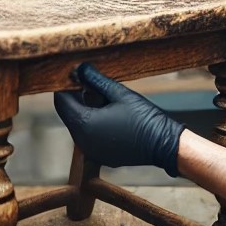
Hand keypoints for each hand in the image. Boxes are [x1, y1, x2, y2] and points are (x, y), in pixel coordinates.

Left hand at [53, 63, 184, 174]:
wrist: (163, 144)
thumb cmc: (143, 117)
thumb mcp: (119, 93)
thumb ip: (96, 80)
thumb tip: (80, 69)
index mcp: (84, 124)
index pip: (61, 101)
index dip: (65, 86)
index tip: (75, 74)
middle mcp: (82, 140)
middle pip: (69, 114)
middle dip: (77, 98)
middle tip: (90, 82)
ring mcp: (91, 151)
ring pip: (79, 125)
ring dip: (86, 111)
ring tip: (104, 98)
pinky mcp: (101, 155)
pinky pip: (89, 137)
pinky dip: (94, 125)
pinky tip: (111, 115)